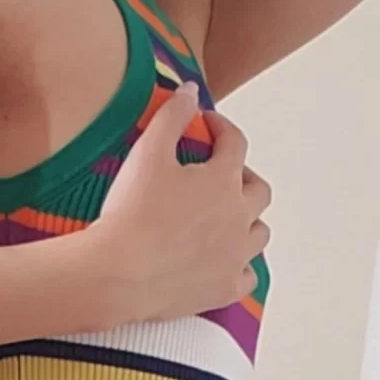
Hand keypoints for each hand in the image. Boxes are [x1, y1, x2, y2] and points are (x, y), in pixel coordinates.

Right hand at [92, 81, 271, 322]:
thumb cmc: (132, 212)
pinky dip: (241, 266)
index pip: (236, 143)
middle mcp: (238, 217)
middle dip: (245, 178)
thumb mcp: (147, 152)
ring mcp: (235, 256)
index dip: (223, 128)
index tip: (208, 126)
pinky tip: (227, 262)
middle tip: (225, 177)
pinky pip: (248, 277)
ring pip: (259, 234)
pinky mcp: (225, 289)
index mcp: (223, 180)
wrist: (119, 273)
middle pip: (260, 191)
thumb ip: (172, 116)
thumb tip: (191, 91)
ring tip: (229, 219)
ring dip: (249, 221)